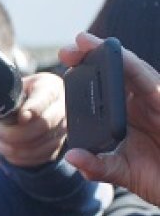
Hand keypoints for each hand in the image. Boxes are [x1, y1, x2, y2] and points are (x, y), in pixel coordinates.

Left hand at [0, 72, 66, 166]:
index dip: (32, 109)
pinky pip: (38, 157)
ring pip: (40, 144)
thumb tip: (22, 116)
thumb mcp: (15, 88)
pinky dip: (18, 157)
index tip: (19, 117)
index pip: (45, 99)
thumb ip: (13, 96)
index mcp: (51, 88)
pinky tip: (6, 149)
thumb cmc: (18, 94)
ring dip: (13, 147)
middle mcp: (62, 110)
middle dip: (14, 132)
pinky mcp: (56, 147)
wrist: (25, 105)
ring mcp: (62, 131)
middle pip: (43, 125)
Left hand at [63, 31, 159, 206]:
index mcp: (130, 114)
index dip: (88, 70)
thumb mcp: (124, 172)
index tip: (65, 58)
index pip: (107, 86)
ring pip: (138, 72)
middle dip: (95, 54)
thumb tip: (72, 156)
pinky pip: (153, 84)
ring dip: (115, 56)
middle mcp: (145, 104)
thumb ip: (98, 165)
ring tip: (91, 43)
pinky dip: (135, 70)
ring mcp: (159, 102)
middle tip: (73, 43)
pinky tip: (120, 59)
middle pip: (120, 71)